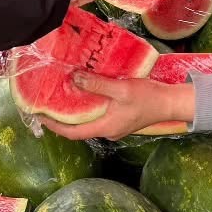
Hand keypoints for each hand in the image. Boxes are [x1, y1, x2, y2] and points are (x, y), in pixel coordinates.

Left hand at [39, 72, 195, 140]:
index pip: (73, 133)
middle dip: (62, 118)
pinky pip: (99, 115)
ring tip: (62, 95)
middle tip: (47, 103)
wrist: (171, 103)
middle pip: (79, 128)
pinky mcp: (120, 119)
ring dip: (75, 111)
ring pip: (89, 121)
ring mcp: (115, 126)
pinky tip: (84, 92)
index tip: (40, 116)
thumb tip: (74, 78)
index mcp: (106, 128)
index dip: (55, 126)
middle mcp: (108, 131)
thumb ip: (97, 85)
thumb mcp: (121, 89)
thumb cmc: (148, 97)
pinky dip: (88, 106)